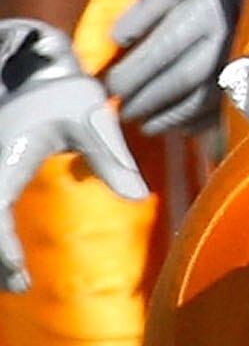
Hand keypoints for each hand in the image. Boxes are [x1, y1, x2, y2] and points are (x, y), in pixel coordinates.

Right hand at [0, 21, 149, 291]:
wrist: (26, 61)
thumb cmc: (58, 88)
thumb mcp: (88, 118)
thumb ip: (110, 157)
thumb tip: (138, 195)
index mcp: (2, 156)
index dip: (1, 249)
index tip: (21, 277)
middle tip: (18, 284)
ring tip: (12, 278)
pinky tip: (6, 255)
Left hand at [106, 0, 248, 132]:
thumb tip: (122, 38)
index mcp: (207, 8)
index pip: (164, 50)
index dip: (136, 72)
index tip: (111, 85)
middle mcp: (229, 37)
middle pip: (183, 79)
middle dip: (150, 99)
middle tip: (124, 109)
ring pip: (208, 97)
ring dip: (174, 116)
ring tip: (148, 125)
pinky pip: (234, 101)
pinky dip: (205, 119)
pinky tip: (183, 125)